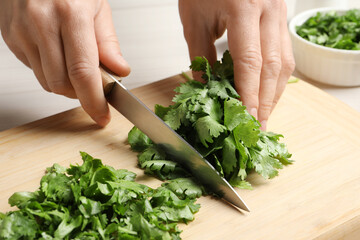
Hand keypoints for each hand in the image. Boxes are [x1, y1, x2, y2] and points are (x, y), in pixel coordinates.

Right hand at [0, 0, 129, 126]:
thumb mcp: (98, 6)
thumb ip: (108, 43)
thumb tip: (119, 71)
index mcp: (70, 13)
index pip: (82, 72)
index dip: (94, 100)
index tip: (102, 115)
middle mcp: (41, 22)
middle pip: (62, 84)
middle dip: (81, 94)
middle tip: (95, 88)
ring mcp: (20, 30)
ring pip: (47, 82)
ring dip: (67, 85)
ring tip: (77, 66)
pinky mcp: (10, 37)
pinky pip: (34, 69)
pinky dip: (50, 71)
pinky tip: (57, 53)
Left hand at [179, 0, 294, 129]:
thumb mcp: (194, 18)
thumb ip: (200, 55)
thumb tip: (206, 87)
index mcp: (243, 8)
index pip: (250, 62)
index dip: (249, 94)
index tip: (246, 117)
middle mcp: (269, 10)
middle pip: (274, 66)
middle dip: (265, 100)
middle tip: (258, 126)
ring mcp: (280, 12)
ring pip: (285, 61)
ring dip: (275, 92)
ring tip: (264, 114)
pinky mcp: (282, 17)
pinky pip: (285, 52)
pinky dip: (277, 76)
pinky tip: (269, 91)